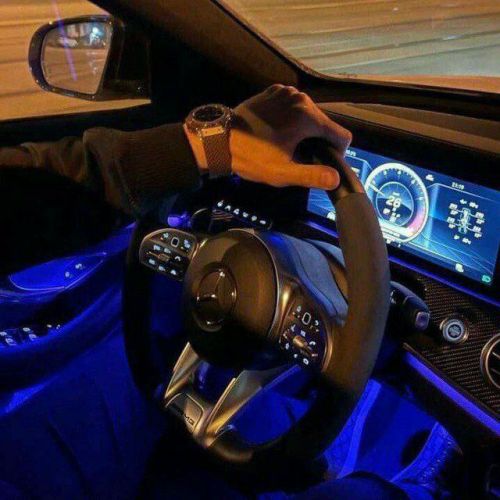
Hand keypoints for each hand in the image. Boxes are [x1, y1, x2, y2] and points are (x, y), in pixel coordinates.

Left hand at [230, 84, 351, 189]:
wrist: (221, 140)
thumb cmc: (251, 157)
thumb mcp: (282, 173)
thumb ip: (312, 176)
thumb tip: (336, 178)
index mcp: (307, 117)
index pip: (341, 135)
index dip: (337, 152)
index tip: (321, 161)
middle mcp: (300, 99)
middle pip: (324, 124)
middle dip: (317, 141)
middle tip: (297, 156)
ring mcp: (286, 92)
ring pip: (310, 114)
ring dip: (304, 129)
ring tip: (286, 144)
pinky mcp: (274, 91)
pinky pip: (293, 105)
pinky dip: (291, 117)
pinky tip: (277, 131)